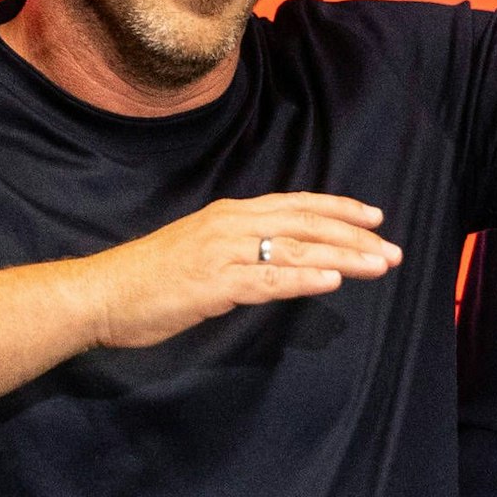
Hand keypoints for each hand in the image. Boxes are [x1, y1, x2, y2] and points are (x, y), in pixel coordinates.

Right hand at [85, 192, 401, 349]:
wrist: (103, 292)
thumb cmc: (151, 276)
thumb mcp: (202, 248)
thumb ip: (239, 246)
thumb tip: (278, 254)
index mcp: (230, 214)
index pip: (296, 205)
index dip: (339, 209)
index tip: (375, 216)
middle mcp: (231, 224)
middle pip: (306, 225)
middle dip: (354, 235)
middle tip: (392, 249)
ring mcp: (223, 253)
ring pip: (296, 250)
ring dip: (343, 257)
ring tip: (379, 265)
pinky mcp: (214, 284)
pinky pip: (268, 280)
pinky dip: (303, 280)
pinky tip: (333, 282)